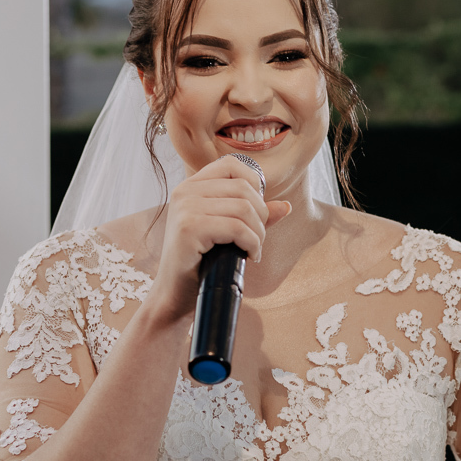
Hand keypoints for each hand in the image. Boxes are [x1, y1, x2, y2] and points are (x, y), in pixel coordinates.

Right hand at [146, 155, 290, 323]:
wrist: (174, 295)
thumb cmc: (202, 263)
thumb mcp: (228, 233)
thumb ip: (254, 216)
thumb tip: (286, 206)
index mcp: (191, 186)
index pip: (231, 165)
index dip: (254, 184)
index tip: (256, 211)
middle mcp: (185, 191)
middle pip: (244, 188)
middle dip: (261, 215)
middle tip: (257, 239)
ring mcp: (185, 208)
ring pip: (244, 208)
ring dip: (258, 232)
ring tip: (253, 249)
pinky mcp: (189, 228)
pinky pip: (237, 228)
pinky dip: (252, 243)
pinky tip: (250, 256)